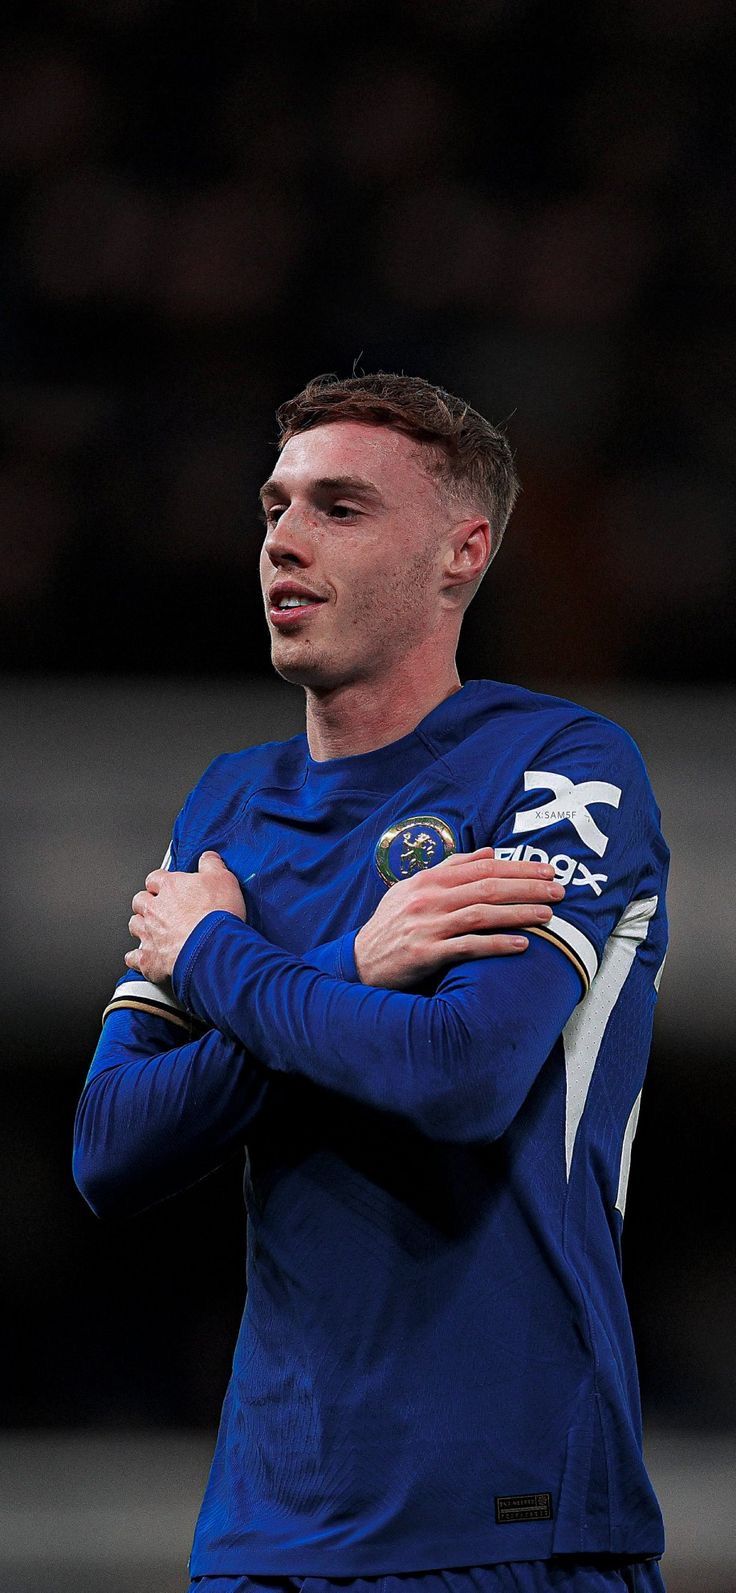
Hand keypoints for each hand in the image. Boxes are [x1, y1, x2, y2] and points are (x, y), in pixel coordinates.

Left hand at [126, 851, 245, 982]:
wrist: (212, 948)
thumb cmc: (217, 915)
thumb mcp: (224, 879)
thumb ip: (212, 865)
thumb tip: (208, 857)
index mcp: (170, 887)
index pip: (155, 878)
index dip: (160, 882)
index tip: (166, 886)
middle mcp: (155, 909)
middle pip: (140, 900)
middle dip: (146, 903)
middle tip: (158, 908)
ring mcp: (149, 933)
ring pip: (134, 925)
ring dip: (141, 926)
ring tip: (152, 930)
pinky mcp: (149, 958)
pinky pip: (133, 958)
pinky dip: (137, 958)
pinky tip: (145, 958)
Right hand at [353, 846, 564, 987]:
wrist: (361, 960)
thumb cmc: (393, 924)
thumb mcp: (415, 888)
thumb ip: (451, 868)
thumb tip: (489, 851)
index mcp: (429, 879)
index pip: (482, 866)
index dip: (517, 866)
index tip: (546, 869)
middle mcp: (429, 898)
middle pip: (488, 887)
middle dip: (527, 887)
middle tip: (558, 890)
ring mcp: (428, 926)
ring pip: (482, 914)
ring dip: (519, 913)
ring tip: (547, 915)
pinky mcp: (427, 953)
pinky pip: (469, 946)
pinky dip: (497, 944)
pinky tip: (521, 944)